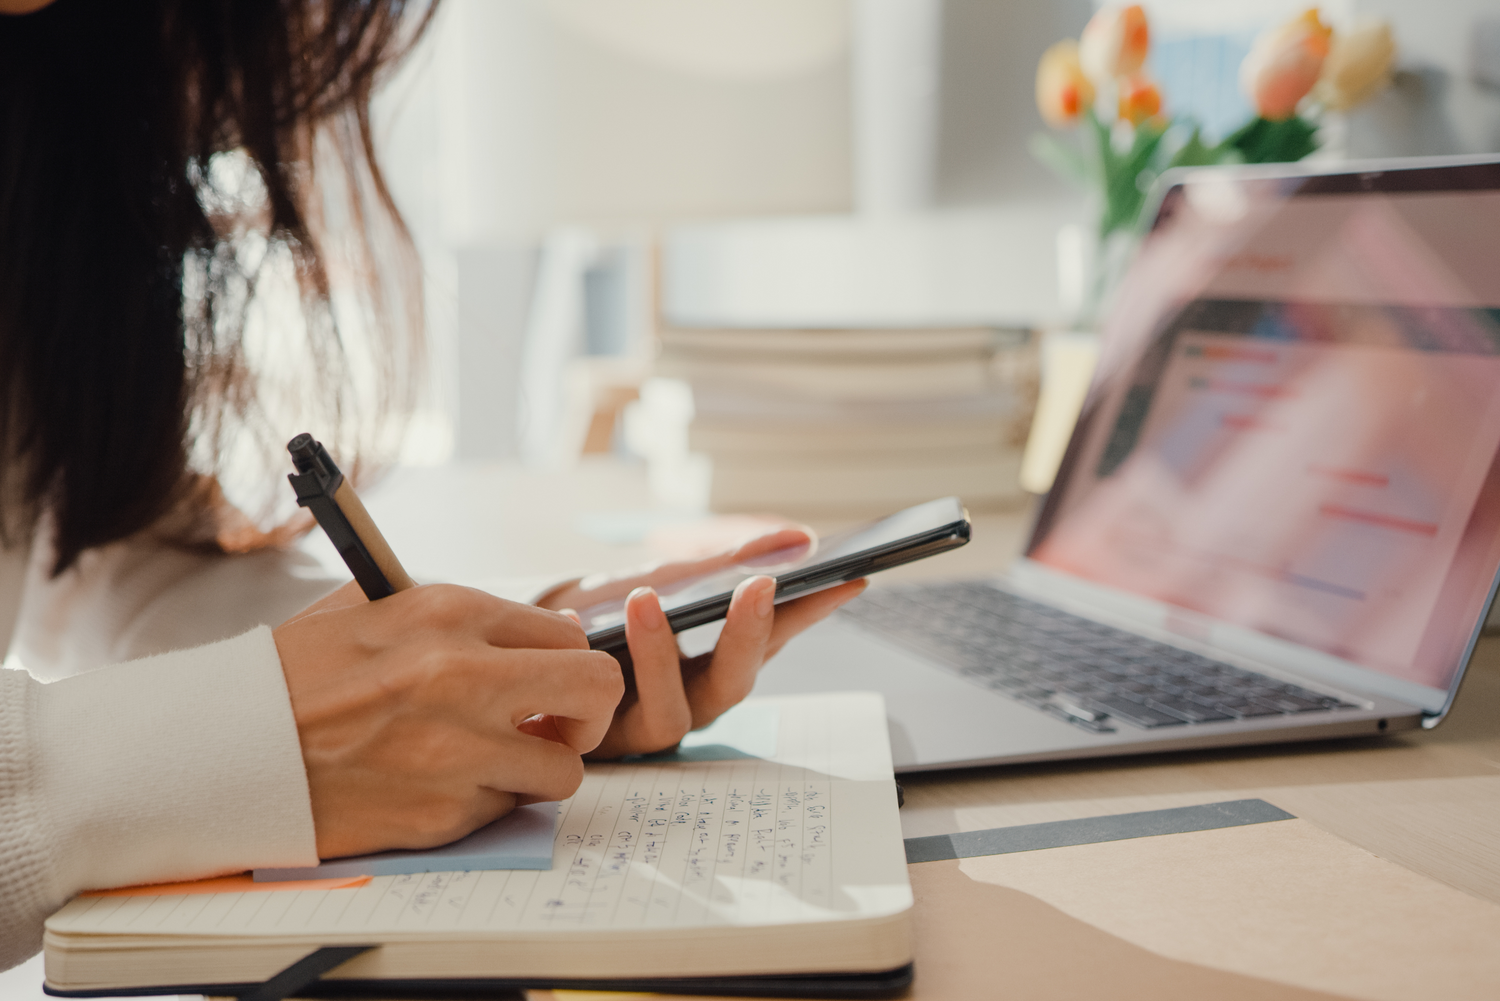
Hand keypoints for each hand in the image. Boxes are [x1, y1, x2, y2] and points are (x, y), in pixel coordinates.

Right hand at [273, 583, 622, 858]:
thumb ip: (460, 619)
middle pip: (599, 689)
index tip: (547, 682)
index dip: (565, 662)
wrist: (224, 747)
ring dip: (538, 769)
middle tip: (557, 726)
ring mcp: (459, 750)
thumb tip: (538, 634)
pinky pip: (504, 810)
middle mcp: (466, 676)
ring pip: (566, 769)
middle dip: (590, 713)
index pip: (569, 634)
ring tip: (491, 762)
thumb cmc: (296, 676)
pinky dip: (484, 803)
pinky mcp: (442, 813)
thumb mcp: (376, 608)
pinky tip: (438, 786)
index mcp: (451, 613)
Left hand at [539, 529, 867, 758]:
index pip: (774, 641)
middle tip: (759, 585)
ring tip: (644, 599)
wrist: (524, 642)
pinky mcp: (588, 741)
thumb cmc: (602, 610)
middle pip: (732, 686)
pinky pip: (594, 714)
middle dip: (746, 637)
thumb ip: (724, 563)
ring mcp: (637, 727)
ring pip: (669, 714)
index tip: (847, 577)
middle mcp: (685, 702)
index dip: (812, 614)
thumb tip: (798, 538)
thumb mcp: (662, 578)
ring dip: (659, 655)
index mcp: (713, 664)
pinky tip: (568, 619)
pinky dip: (578, 658)